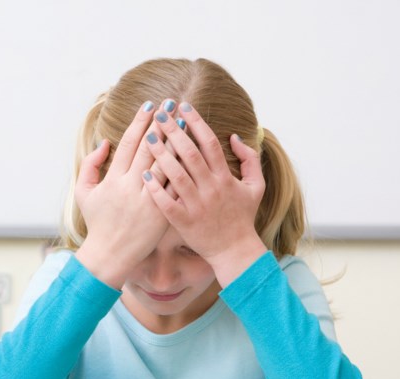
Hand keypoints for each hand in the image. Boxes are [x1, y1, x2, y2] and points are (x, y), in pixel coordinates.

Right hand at [74, 101, 169, 288]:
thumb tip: (105, 143)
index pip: (130, 143)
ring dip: (176, 141)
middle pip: (151, 148)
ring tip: (185, 122)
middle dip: (161, 124)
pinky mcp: (162, 213)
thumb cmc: (98, 223)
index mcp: (114, 179)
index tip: (150, 105)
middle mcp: (132, 187)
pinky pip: (176, 187)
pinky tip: (195, 153)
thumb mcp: (84, 192)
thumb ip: (91, 165)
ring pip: (166, 164)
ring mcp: (149, 200)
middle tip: (172, 104)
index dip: (140, 122)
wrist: (110, 255)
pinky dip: (185, 170)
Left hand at [142, 101, 268, 285]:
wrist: (235, 251)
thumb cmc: (243, 216)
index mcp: (225, 178)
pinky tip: (143, 173)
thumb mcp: (256, 186)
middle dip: (174, 131)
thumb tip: (235, 137)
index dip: (196, 122)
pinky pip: (167, 203)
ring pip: (176, 175)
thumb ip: (250, 159)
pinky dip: (155, 188)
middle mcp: (211, 189)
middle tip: (159, 114)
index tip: (183, 106)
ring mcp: (197, 206)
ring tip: (147, 137)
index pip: (210, 142)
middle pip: (190, 154)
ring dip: (161, 155)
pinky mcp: (185, 222)